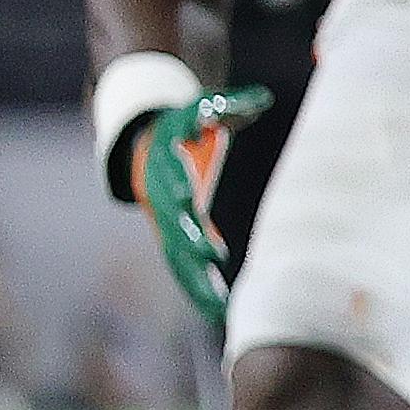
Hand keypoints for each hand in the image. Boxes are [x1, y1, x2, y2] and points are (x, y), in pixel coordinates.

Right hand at [128, 86, 273, 323]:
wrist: (146, 141)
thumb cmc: (186, 125)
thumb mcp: (203, 110)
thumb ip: (230, 105)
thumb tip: (263, 98)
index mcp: (170, 174)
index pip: (178, 195)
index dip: (188, 211)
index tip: (207, 232)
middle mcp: (163, 204)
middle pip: (174, 233)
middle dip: (191, 253)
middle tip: (212, 274)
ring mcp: (165, 223)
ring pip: (178, 259)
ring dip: (197, 285)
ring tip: (219, 310)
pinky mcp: (173, 236)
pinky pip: (184, 266)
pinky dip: (200, 288)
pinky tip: (220, 311)